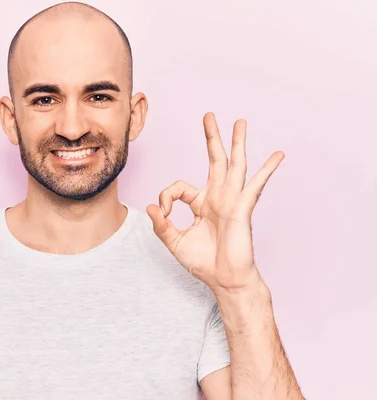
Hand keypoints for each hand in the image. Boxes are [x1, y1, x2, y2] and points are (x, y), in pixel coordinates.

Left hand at [147, 112, 283, 292]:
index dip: (165, 196)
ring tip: (240, 121)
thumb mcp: (174, 242)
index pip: (179, 187)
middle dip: (212, 138)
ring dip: (237, 143)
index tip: (161, 212)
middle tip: (209, 115)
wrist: (224, 280)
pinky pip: (255, 186)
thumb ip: (161, 224)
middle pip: (214, 161)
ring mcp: (231, 201)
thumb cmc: (203, 263)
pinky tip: (277, 155)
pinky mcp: (242, 209)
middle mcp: (217, 198)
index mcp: (201, 204)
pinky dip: (266, 170)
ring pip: (235, 165)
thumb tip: (148, 206)